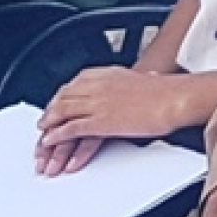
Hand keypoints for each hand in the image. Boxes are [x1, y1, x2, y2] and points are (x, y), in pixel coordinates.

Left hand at [34, 66, 181, 174]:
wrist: (173, 98)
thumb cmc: (165, 91)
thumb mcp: (142, 79)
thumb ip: (131, 82)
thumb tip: (141, 80)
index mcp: (107, 74)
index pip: (74, 84)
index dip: (61, 97)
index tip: (56, 105)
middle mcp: (98, 85)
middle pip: (64, 97)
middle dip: (50, 112)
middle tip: (43, 124)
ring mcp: (97, 102)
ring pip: (62, 113)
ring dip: (49, 126)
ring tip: (42, 138)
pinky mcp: (100, 121)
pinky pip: (71, 128)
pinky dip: (57, 136)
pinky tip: (50, 142)